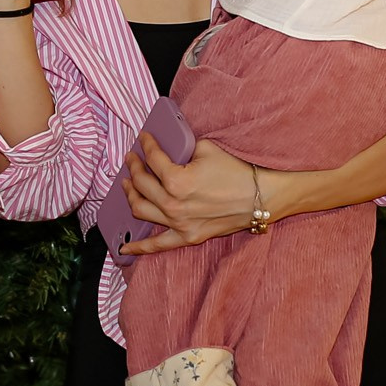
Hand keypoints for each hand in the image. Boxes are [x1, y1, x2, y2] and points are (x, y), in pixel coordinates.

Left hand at [118, 137, 266, 255]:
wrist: (261, 197)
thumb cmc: (237, 171)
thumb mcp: (207, 149)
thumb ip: (183, 148)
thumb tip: (170, 147)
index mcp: (176, 180)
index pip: (153, 159)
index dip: (146, 144)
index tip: (144, 138)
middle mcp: (173, 204)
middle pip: (141, 184)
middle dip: (134, 167)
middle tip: (132, 158)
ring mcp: (179, 223)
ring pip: (141, 209)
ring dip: (130, 195)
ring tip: (127, 184)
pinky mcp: (188, 236)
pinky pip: (157, 245)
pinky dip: (138, 247)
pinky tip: (123, 247)